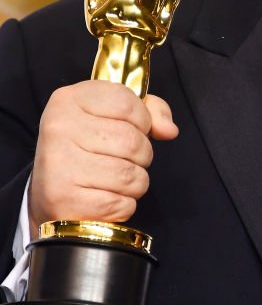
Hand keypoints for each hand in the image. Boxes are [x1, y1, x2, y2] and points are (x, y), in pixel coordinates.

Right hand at [28, 80, 177, 235]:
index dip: (142, 120)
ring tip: (117, 180)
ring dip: (136, 182)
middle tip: (126, 159)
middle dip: (142, 155)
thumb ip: (149, 111)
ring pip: (130, 175)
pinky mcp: (64, 198)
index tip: (134, 128)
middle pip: (132, 141)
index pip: (126, 102)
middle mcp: (60, 127)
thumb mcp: (112, 116)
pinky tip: (106, 198)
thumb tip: (169, 130)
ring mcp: (59, 163)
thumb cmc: (87, 148)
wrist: (50, 191)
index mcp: (69, 99)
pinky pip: (121, 203)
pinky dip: (124, 204)